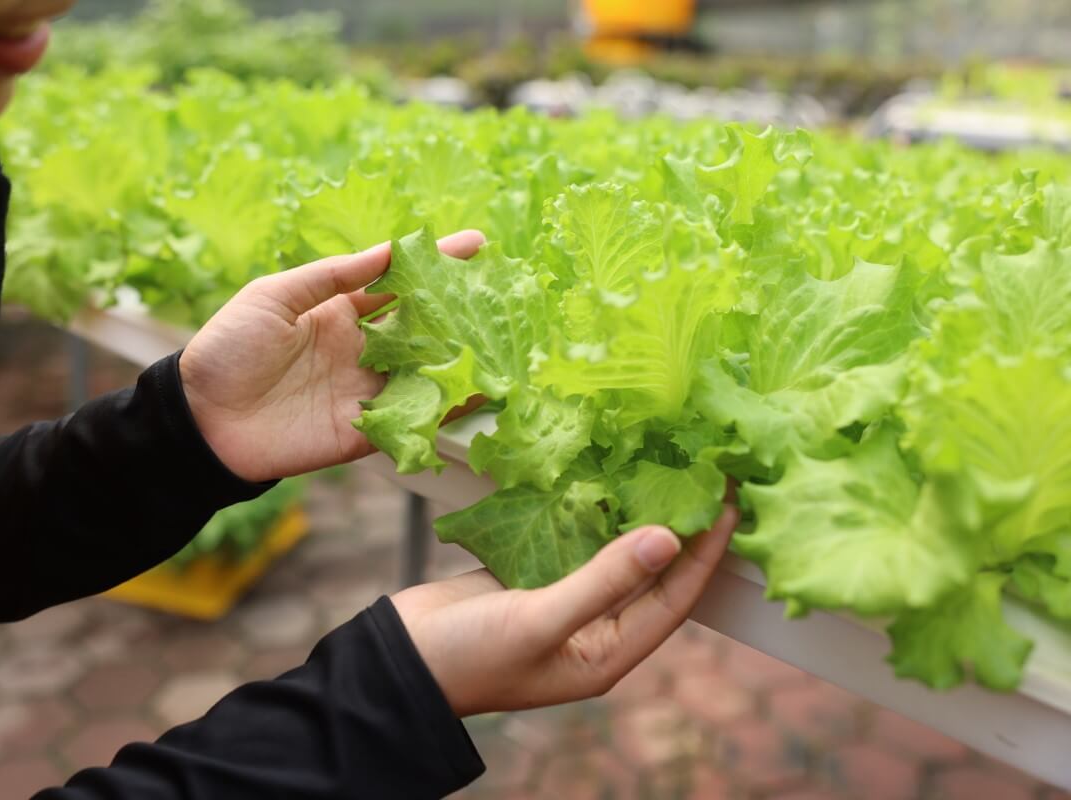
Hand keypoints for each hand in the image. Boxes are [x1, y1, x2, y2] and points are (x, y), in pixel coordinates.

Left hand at [179, 231, 486, 481]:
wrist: (200, 419)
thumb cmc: (229, 349)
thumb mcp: (276, 296)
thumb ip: (334, 276)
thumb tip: (388, 250)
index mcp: (340, 312)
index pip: (399, 284)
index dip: (436, 263)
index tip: (477, 244)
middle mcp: (361, 350)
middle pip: (422, 328)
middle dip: (462, 312)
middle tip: (505, 294)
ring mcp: (366, 391)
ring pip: (427, 372)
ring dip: (463, 359)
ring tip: (505, 341)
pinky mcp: (365, 431)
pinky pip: (413, 418)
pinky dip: (446, 408)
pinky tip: (479, 392)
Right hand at [392, 505, 738, 716]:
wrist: (398, 660)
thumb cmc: (469, 656)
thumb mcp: (540, 621)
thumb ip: (603, 580)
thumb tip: (667, 538)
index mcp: (606, 654)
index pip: (674, 599)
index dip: (705, 554)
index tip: (729, 504)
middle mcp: (594, 629)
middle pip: (652, 575)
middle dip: (681, 530)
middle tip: (705, 476)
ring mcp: (562, 600)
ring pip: (614, 553)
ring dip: (636, 515)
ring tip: (664, 467)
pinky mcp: (532, 575)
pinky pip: (575, 539)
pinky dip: (591, 510)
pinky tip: (605, 476)